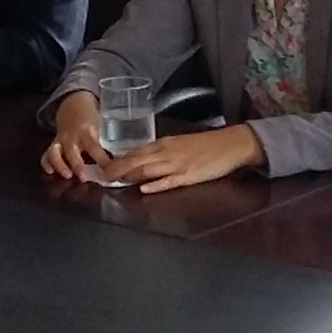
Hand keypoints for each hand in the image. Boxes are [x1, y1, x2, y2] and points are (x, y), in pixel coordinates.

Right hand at [40, 90, 110, 179]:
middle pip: (72, 152)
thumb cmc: (92, 119)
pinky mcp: (53, 144)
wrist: (75, 103)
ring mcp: (60, 141)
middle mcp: (72, 136)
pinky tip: (50, 172)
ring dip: (59, 165)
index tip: (109, 171)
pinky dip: (47, 163)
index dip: (101, 160)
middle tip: (84, 178)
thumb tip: (119, 164)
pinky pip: (46, 154)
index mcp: (87, 131)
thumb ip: (107, 144)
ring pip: (55, 152)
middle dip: (77, 165)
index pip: (93, 147)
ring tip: (67, 176)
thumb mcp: (102, 126)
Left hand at [103, 123, 263, 194]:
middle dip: (116, 169)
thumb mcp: (179, 144)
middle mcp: (166, 152)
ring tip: (112, 182)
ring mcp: (177, 164)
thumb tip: (142, 161)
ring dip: (129, 176)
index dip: (116, 161)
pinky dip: (156, 184)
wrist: (231, 143)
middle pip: (136, 160)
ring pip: (148, 169)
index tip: (102, 168)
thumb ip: (160, 152)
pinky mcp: (189, 175)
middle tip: (100, 177)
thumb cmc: (206, 145)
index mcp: (163, 144)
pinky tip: (144, 188)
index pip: (134, 152)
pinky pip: (169, 180)